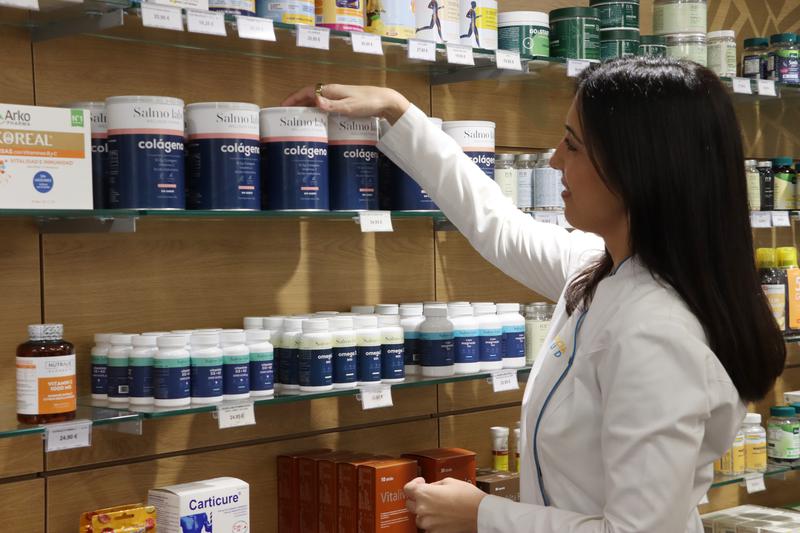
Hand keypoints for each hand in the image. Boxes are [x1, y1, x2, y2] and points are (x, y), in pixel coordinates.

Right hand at [281, 84, 409, 123]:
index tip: (281, 106)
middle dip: (296, 105)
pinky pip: (325, 107)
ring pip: (317, 102)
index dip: (292, 98)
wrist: (385, 101)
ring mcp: (337, 97)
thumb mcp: (350, 107)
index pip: (305, 92)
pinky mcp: (343, 103)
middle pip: (309, 97)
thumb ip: (332, 105)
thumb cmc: (368, 103)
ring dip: (306, 109)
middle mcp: (332, 92)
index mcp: (330, 90)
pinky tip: (317, 122)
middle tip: (286, 116)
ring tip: (298, 121)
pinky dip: (317, 112)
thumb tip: (315, 101)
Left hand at [404, 477, 485, 532]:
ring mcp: (428, 523)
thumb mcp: (449, 482)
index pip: (407, 489)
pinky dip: (433, 523)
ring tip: (438, 508)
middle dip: (417, 499)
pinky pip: (428, 528)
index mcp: (424, 494)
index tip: (420, 482)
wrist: (480, 514)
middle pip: (409, 504)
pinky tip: (443, 517)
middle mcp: (422, 509)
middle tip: (429, 496)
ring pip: (419, 518)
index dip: (413, 484)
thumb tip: (430, 488)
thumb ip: (435, 485)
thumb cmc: (467, 496)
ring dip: (425, 512)